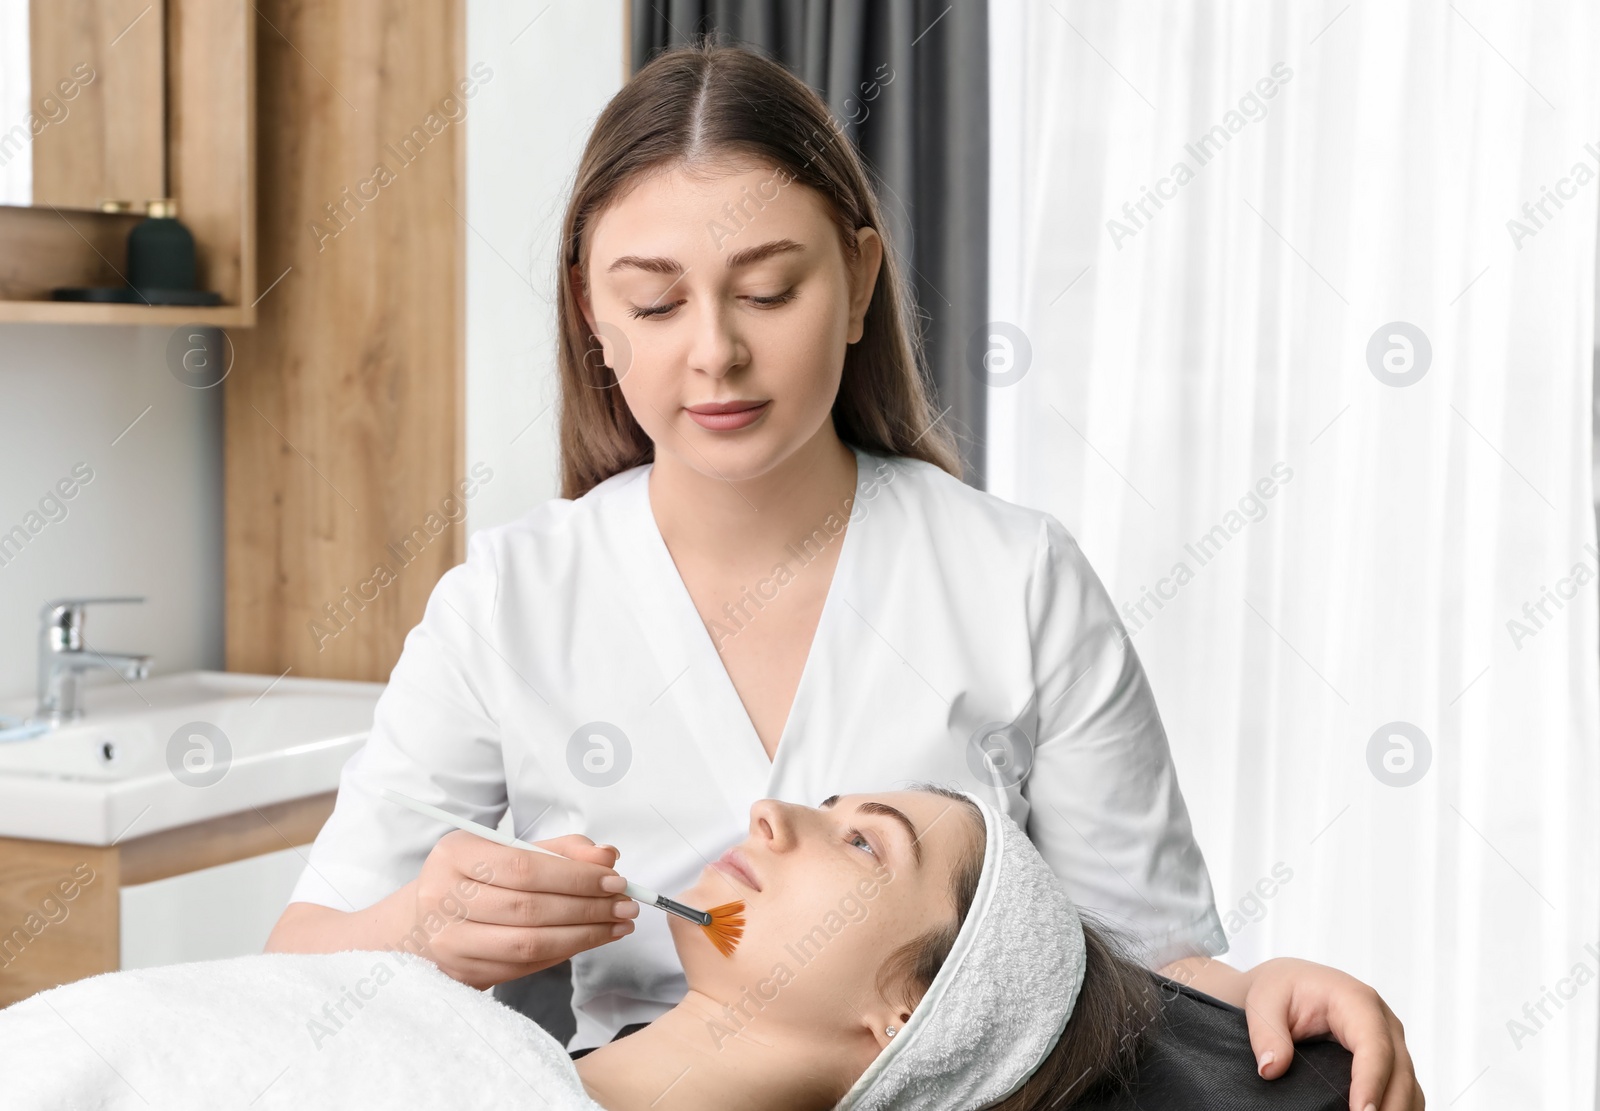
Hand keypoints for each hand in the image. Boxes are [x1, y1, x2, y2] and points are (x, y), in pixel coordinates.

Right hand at [411, 829, 637, 989]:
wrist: (421, 922)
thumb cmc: (475, 879)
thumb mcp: (509, 850)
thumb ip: (559, 850)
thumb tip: (608, 856)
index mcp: (454, 854)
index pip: (524, 867)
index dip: (575, 876)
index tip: (615, 879)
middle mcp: (443, 897)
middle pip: (529, 907)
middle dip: (588, 907)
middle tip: (626, 905)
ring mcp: (449, 941)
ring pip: (528, 943)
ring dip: (583, 936)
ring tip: (617, 925)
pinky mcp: (462, 973)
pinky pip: (524, 967)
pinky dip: (563, 953)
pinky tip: (589, 940)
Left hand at [1243, 957, 1422, 1110]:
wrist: (1290, 986)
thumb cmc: (1281, 989)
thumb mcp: (1263, 1002)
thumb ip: (1266, 1034)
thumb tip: (1272, 1069)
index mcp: (1357, 1001)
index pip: (1374, 1046)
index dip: (1371, 1082)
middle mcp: (1384, 1023)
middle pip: (1400, 1072)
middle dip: (1388, 1107)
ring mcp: (1391, 1043)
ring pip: (1409, 1087)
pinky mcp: (1390, 1062)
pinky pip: (1404, 1093)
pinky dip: (1394, 1109)